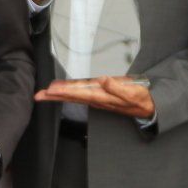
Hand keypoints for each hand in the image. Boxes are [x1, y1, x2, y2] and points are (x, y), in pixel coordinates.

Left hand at [35, 75, 153, 118]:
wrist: (149, 108)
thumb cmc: (140, 100)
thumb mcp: (132, 93)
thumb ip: (117, 87)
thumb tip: (103, 80)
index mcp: (102, 98)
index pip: (79, 94)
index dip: (64, 92)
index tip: (50, 91)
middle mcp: (97, 99)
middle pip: (72, 97)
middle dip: (55, 96)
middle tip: (39, 95)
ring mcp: (98, 98)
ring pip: (75, 96)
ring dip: (60, 95)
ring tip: (46, 92)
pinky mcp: (101, 96)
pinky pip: (82, 94)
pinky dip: (70, 92)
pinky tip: (64, 90)